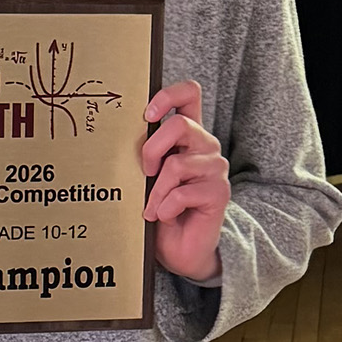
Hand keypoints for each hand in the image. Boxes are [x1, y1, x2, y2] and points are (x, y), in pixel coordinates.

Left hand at [141, 80, 229, 282]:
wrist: (180, 248)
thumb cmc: (160, 207)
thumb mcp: (149, 174)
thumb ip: (147, 151)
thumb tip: (122, 132)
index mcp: (189, 134)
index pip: (189, 93)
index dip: (168, 95)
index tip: (146, 115)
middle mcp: (206, 145)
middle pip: (180, 124)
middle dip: (152, 149)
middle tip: (145, 172)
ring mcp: (216, 168)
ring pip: (176, 164)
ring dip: (156, 191)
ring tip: (153, 207)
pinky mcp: (219, 192)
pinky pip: (182, 193)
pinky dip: (165, 208)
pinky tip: (165, 216)